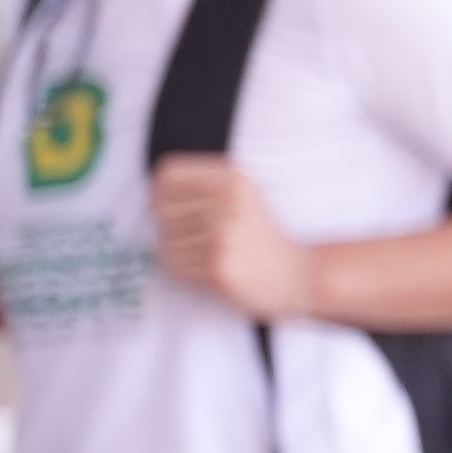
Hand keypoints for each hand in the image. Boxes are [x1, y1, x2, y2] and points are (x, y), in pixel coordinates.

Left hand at [146, 157, 316, 319]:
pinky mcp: (220, 266)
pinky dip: (187, 272)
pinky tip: (211, 271)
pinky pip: (177, 267)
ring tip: (209, 257)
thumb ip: (203, 186)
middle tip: (200, 240)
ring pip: (166, 242)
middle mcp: (230, 202)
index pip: (167, 177)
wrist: (301, 276)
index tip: (178, 210)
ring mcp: (225, 234)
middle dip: (171, 228)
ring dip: (179, 254)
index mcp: (235, 178)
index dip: (162, 194)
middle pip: (161, 211)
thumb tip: (150, 197)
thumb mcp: (242, 196)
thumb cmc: (262, 237)